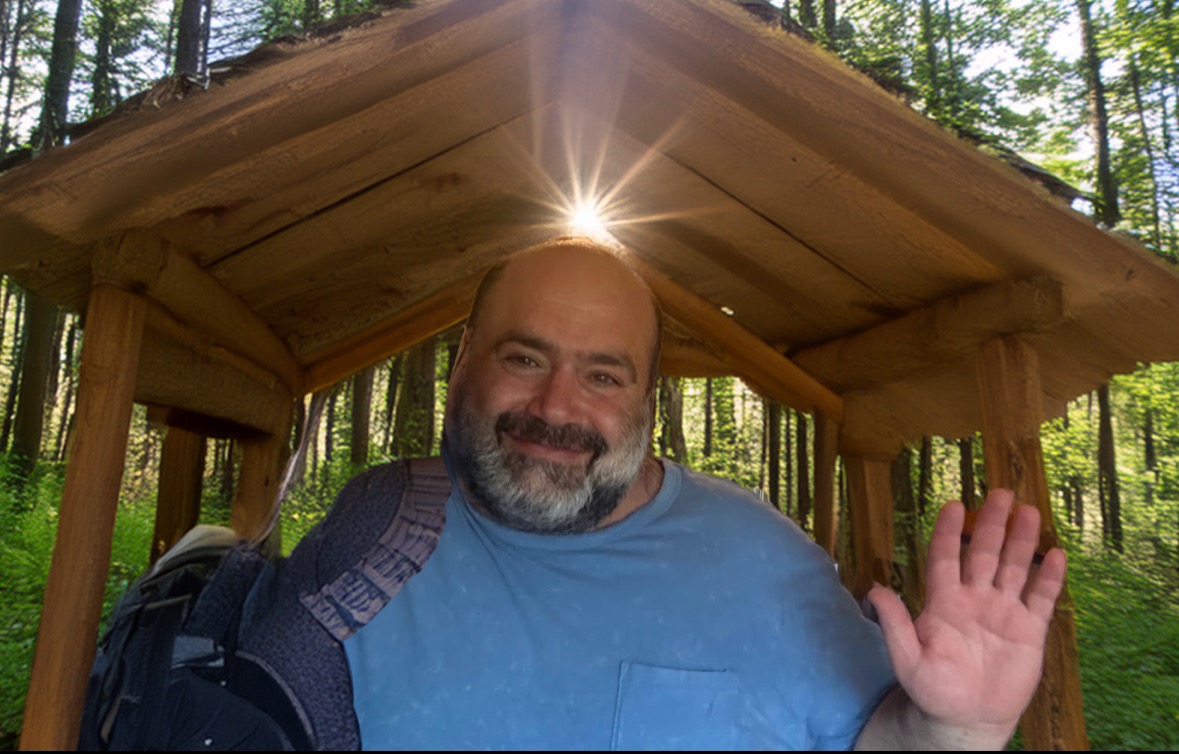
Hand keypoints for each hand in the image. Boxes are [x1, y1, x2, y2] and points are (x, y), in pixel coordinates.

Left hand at [865, 488, 1066, 745]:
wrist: (967, 718)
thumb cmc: (933, 690)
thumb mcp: (907, 660)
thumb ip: (895, 625)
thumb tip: (874, 589)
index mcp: (944, 602)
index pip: (945, 558)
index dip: (948, 532)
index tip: (953, 505)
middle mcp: (974, 598)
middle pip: (984, 553)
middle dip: (992, 524)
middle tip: (1000, 493)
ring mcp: (1003, 611)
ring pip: (1014, 568)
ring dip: (1022, 541)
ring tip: (1029, 512)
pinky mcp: (1029, 630)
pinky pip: (1040, 598)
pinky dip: (1049, 578)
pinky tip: (1055, 554)